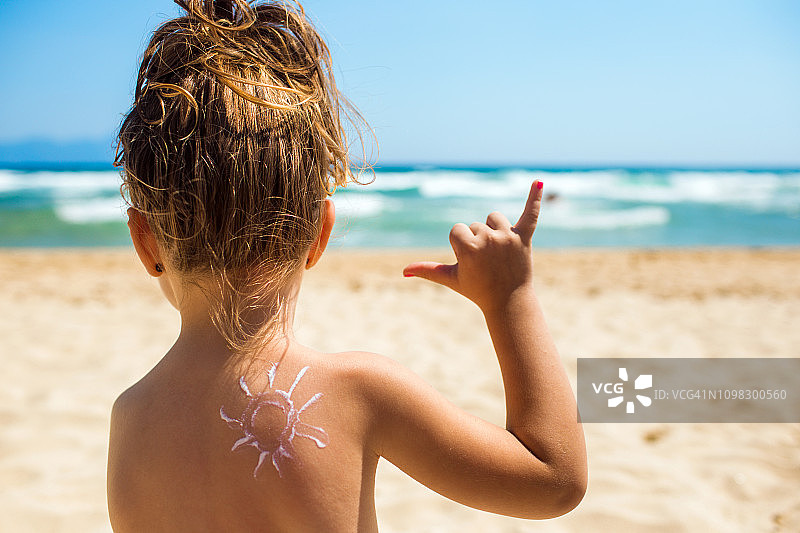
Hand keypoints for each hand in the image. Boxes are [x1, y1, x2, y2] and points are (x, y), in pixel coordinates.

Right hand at [403, 180, 543, 311]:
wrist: (508, 302)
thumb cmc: (477, 290)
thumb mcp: (451, 278)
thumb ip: (428, 270)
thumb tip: (403, 270)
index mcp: (468, 248)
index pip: (456, 230)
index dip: (460, 245)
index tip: (470, 263)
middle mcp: (488, 240)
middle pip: (475, 225)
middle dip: (478, 242)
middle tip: (487, 264)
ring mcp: (508, 237)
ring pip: (495, 218)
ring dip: (495, 230)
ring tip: (499, 252)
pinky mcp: (524, 237)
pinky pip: (531, 213)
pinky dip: (535, 198)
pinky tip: (539, 182)